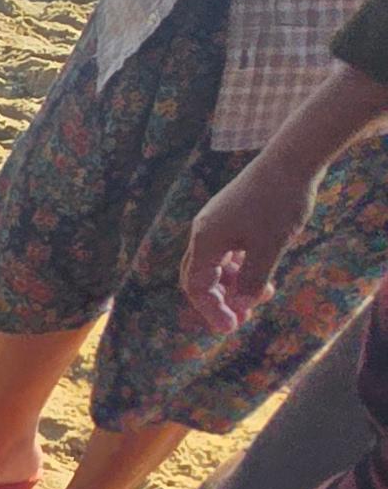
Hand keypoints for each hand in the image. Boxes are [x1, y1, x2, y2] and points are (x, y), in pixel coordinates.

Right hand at [179, 149, 310, 334]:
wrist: (291, 160)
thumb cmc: (278, 204)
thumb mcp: (269, 249)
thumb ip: (252, 282)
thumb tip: (240, 307)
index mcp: (205, 240)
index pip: (196, 286)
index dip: (211, 310)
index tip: (232, 328)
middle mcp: (204, 231)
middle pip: (201, 276)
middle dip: (219, 301)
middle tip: (242, 319)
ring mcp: (217, 221)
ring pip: (217, 263)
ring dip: (235, 284)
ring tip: (263, 295)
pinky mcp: (232, 214)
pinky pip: (228, 249)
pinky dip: (241, 266)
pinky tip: (263, 273)